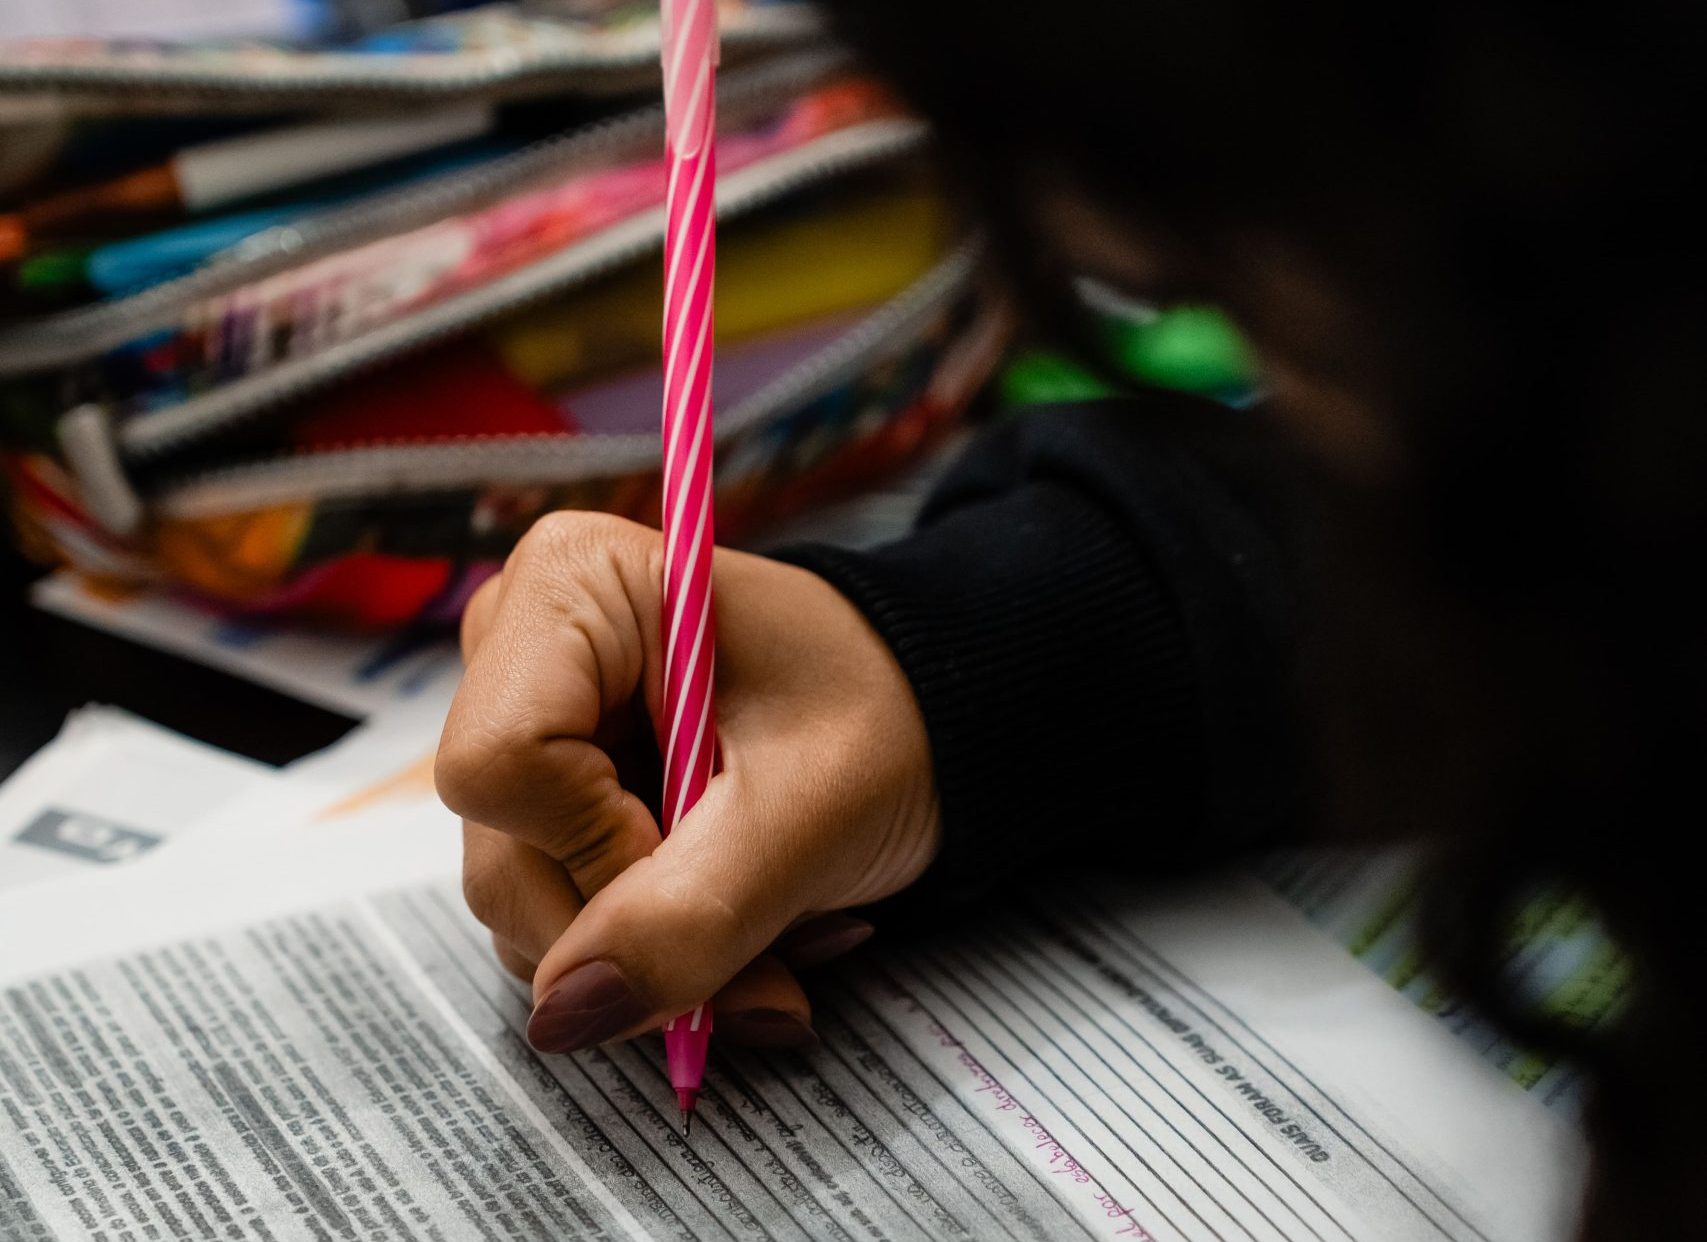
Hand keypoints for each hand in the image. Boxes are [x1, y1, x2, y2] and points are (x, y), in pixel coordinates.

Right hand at [436, 512, 939, 1051]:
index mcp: (572, 587)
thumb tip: (564, 1014)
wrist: (924, 722)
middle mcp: (519, 647)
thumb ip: (692, 916)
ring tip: (775, 941)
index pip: (501, 765)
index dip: (597, 848)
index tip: (713, 854)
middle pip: (505, 854)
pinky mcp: (545, 797)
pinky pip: (557, 916)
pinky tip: (740, 931)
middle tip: (772, 967)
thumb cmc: (885, 721)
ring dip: (657, 961)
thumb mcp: (810, 817)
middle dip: (640, 937)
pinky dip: (652, 952)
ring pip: (528, 905)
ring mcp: (526, 728)